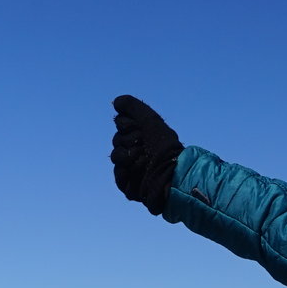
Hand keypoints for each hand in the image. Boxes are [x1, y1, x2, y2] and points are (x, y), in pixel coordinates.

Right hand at [111, 95, 183, 213]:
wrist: (170, 174)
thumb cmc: (164, 147)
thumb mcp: (151, 121)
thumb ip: (133, 107)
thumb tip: (116, 102)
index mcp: (141, 135)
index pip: (121, 124)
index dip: (128, 125)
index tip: (141, 130)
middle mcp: (136, 150)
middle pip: (116, 140)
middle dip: (129, 141)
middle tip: (144, 147)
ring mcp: (132, 168)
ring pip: (115, 157)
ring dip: (128, 157)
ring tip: (144, 161)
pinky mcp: (129, 185)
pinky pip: (118, 175)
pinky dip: (126, 172)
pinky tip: (138, 173)